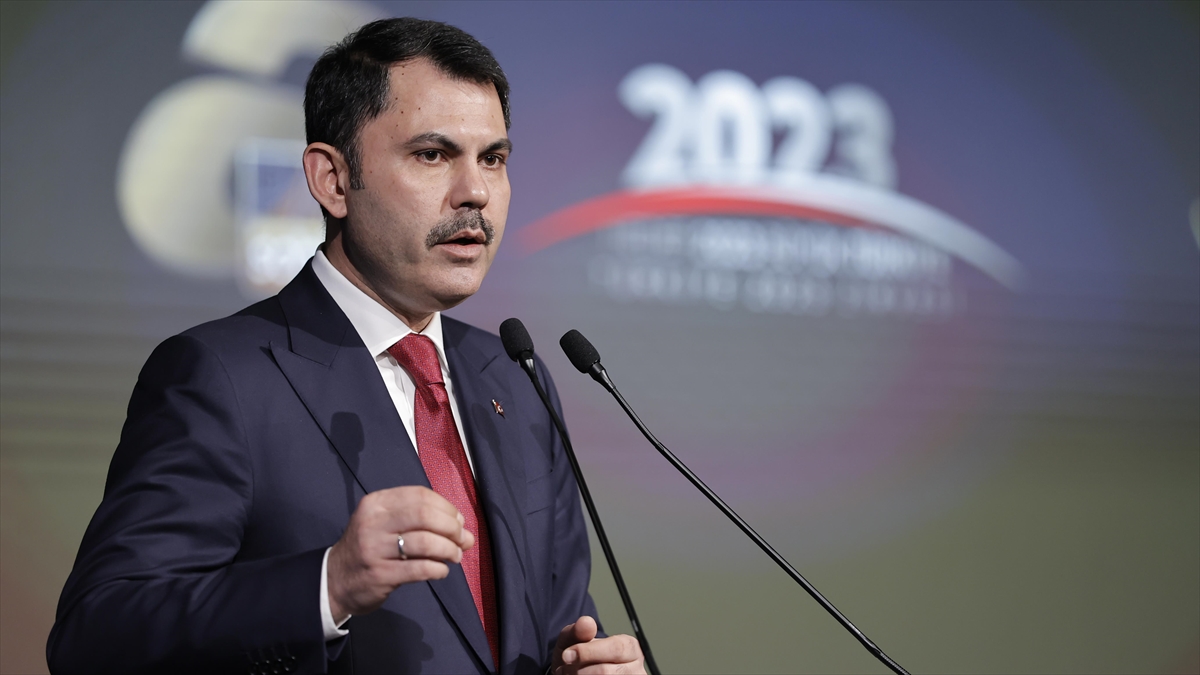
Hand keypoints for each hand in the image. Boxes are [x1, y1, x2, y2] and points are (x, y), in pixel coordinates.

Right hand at [327, 486, 473, 620]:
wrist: (334, 580)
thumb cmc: (368, 547)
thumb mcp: (384, 523)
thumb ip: (419, 520)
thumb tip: (463, 527)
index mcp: (376, 503)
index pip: (420, 496)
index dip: (446, 507)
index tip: (458, 521)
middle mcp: (373, 522)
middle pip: (425, 515)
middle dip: (451, 527)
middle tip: (462, 540)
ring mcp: (374, 549)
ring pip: (425, 542)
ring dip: (449, 549)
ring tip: (455, 556)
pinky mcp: (379, 575)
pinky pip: (419, 568)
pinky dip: (438, 569)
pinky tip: (441, 571)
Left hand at [552, 615, 644, 674]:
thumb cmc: (580, 658)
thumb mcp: (574, 640)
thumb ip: (579, 630)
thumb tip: (586, 623)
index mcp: (630, 647)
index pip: (615, 648)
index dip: (588, 652)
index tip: (567, 655)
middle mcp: (636, 669)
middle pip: (606, 672)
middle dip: (580, 671)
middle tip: (564, 669)